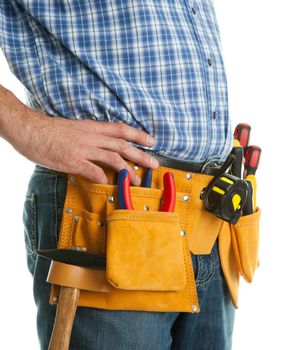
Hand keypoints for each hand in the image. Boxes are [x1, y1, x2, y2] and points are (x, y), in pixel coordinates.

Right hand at [14, 109, 158, 184]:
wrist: (29, 128)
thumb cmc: (50, 130)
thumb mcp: (75, 129)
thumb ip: (90, 138)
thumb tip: (101, 150)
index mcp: (92, 127)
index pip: (121, 129)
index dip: (138, 135)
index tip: (151, 141)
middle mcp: (92, 137)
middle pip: (122, 145)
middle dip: (140, 155)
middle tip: (154, 164)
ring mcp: (83, 149)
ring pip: (113, 159)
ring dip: (127, 170)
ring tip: (137, 180)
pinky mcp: (73, 161)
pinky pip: (93, 171)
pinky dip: (103, 178)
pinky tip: (110, 184)